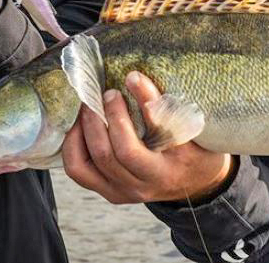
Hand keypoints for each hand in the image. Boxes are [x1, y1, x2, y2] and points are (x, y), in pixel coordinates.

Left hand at [62, 71, 233, 203]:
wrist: (195, 185)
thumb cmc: (194, 149)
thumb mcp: (194, 130)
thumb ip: (170, 109)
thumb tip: (134, 75)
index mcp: (175, 164)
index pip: (158, 131)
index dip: (143, 100)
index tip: (133, 77)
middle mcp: (148, 183)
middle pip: (121, 151)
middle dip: (110, 116)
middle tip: (108, 93)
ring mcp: (125, 191)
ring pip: (95, 160)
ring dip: (88, 127)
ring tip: (90, 106)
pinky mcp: (108, 192)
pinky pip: (78, 170)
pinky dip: (72, 145)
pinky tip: (78, 126)